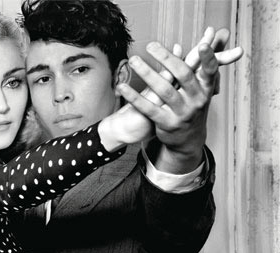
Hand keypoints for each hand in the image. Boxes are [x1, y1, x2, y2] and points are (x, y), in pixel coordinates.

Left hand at [117, 27, 243, 171]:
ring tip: (133, 60)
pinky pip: (148, 108)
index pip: (210, 70)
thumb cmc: (192, 104)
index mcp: (206, 87)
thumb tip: (213, 30)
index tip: (201, 45)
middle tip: (150, 45)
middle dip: (166, 58)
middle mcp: (197, 100)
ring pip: (164, 90)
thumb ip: (202, 59)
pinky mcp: (166, 124)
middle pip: (183, 75)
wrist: (188, 139)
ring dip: (147, 73)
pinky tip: (122, 87)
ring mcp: (182, 112)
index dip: (207, 58)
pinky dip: (134, 97)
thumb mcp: (201, 85)